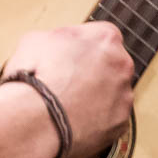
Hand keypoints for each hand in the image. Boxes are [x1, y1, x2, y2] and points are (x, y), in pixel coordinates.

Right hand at [0, 22, 133, 157]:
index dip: (76, 49)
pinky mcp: (120, 120)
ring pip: (111, 92)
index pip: (96, 37)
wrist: (36, 119)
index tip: (63, 59)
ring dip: (93, 96)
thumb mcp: (34, 41)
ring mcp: (123, 93)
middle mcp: (122, 63)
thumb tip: (52, 47)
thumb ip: (54, 38)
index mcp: (105, 37)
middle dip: (89, 72)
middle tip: (65, 83)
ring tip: (66, 106)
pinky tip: (73, 121)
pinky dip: (94, 119)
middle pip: (108, 64)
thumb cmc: (36, 79)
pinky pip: (109, 118)